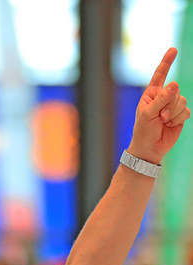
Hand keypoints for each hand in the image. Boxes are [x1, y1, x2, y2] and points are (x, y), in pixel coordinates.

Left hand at [128, 47, 189, 163]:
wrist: (149, 149)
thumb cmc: (143, 131)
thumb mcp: (148, 114)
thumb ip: (161, 99)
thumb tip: (174, 84)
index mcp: (152, 94)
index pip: (160, 75)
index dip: (167, 62)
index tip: (173, 49)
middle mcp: (163, 97)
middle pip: (175, 90)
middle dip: (169, 104)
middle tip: (159, 117)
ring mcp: (172, 105)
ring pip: (182, 100)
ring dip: (173, 113)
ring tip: (163, 122)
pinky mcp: (180, 115)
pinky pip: (186, 111)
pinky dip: (178, 119)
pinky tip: (170, 125)